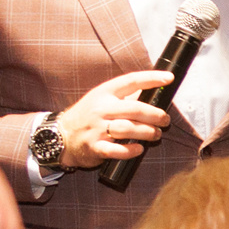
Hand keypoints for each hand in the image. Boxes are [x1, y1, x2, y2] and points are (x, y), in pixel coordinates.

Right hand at [56, 68, 174, 167]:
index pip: (130, 81)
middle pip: (135, 109)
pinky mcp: (94, 147)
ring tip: (156, 134)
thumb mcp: (102, 99)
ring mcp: (96, 129)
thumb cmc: (88, 116)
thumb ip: (125, 97)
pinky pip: (117, 150)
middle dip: (156, 115)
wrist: (60, 136)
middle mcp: (100, 109)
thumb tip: (155, 93)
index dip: (151, 78)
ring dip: (148, 132)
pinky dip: (131, 150)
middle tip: (165, 120)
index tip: (168, 78)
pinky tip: (139, 148)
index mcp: (104, 93)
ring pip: (129, 128)